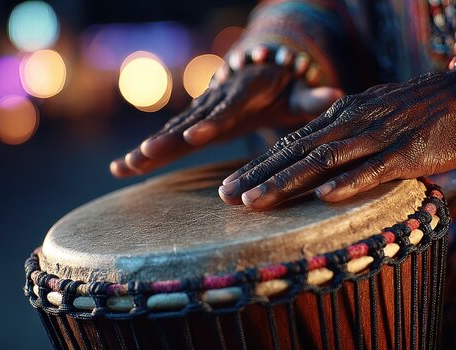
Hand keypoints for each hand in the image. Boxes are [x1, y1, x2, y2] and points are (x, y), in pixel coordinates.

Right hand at [110, 64, 342, 176]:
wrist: (255, 72)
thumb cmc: (282, 88)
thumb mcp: (297, 92)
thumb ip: (311, 98)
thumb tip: (335, 93)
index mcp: (243, 94)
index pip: (227, 108)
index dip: (212, 122)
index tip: (197, 136)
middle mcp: (215, 100)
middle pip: (189, 121)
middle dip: (166, 139)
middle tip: (144, 155)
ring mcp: (200, 111)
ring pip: (171, 130)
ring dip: (148, 149)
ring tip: (124, 168)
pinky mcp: (190, 121)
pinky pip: (166, 138)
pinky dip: (143, 153)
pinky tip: (120, 170)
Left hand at [218, 71, 455, 209]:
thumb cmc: (415, 114)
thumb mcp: (368, 120)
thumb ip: (343, 140)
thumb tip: (319, 170)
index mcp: (340, 119)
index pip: (290, 144)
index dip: (258, 167)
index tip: (229, 188)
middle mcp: (350, 126)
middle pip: (295, 153)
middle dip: (258, 177)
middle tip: (225, 197)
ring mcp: (376, 138)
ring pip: (323, 162)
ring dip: (286, 183)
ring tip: (254, 202)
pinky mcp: (405, 153)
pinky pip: (373, 169)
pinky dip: (348, 182)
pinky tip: (323, 196)